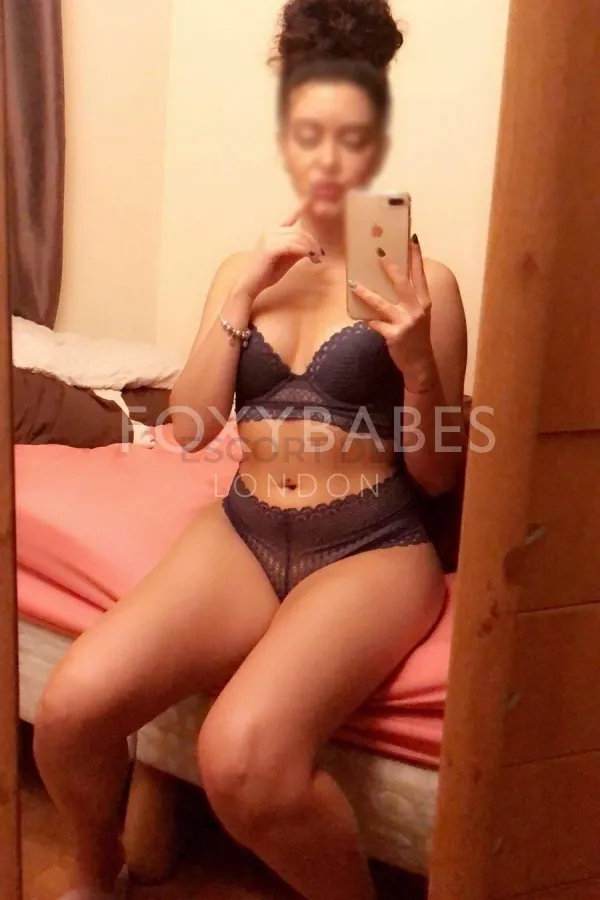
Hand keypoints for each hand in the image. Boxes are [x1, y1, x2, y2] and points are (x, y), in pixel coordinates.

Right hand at [232, 202, 323, 301]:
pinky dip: (304, 251)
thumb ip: (297, 251)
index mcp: (272, 231)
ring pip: (298, 238)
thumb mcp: (286, 260)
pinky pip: (293, 246)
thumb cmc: (267, 274)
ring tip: (317, 259)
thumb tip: (312, 248)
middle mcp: (270, 231)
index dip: (299, 209)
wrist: (250, 284)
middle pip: (299, 232)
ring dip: (311, 248)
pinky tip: (310, 257)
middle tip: (320, 256)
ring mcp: (269, 238)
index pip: (290, 219)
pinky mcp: (269, 247)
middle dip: (313, 243)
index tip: (308, 199)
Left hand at [348, 238, 436, 390]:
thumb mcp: (418, 315)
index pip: (420, 275)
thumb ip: (408, 299)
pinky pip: (375, 324)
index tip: (412, 238)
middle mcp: (417, 309)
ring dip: (366, 293)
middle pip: (402, 283)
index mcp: (424, 301)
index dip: (417, 257)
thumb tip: (389, 281)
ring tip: (353, 284)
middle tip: (379, 251)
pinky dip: (365, 319)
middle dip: (390, 266)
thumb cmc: (417, 337)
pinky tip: (356, 314)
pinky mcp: (394, 335)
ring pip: (382, 303)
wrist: (421, 364)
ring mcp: (405, 322)